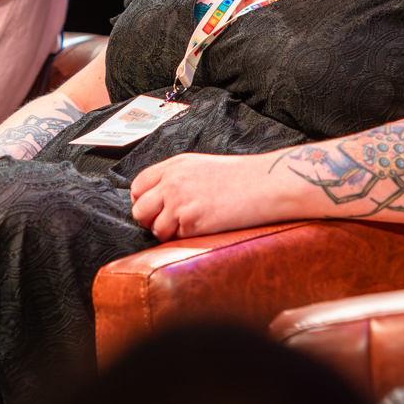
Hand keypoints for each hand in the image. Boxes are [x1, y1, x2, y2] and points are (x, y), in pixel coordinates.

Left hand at [129, 152, 279, 241]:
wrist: (265, 184)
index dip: (142, 201)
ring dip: (168, 233)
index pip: (138, 186)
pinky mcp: (192, 222)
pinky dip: (186, 237)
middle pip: (140, 209)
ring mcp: (180, 202)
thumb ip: (175, 178)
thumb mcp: (200, 166)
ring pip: (155, 228)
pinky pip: (176, 238)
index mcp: (174, 166)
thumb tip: (155, 198)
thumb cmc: (239, 177)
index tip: (152, 208)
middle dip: (150, 220)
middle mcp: (172, 182)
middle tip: (168, 222)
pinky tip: (205, 226)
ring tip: (191, 224)